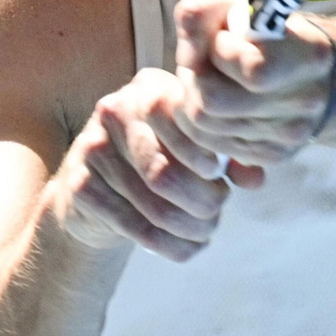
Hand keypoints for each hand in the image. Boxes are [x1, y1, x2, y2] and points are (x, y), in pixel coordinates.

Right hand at [48, 67, 261, 261]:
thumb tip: (254, 179)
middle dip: (203, 201)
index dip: (207, 158)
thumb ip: (229, 155)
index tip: (219, 178)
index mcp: (150, 88)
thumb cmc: (157, 160)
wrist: (94, 191)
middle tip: (215, 213)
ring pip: (155, 203)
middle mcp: (116, 110)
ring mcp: (93, 147)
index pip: (183, 122)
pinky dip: (168, 245)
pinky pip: (133, 225)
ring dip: (190, 227)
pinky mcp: (80, 185)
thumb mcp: (192, 147)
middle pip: (168, 169)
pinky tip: (184, 247)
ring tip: (205, 231)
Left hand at [173, 0, 335, 167]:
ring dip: (191, 97)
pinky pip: (211, 144)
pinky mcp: (270, 155)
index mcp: (309, 55)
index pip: (252, 69)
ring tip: (205, 79)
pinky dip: (199, 121)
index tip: (222, 38)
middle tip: (201, 62)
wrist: (314, 73)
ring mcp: (288, 134)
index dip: (221, 51)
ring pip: (203, 125)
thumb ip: (206, 11)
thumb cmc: (269, 32)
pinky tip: (211, 102)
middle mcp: (305, 100)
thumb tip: (186, 47)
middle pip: (214, 102)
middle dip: (195, 77)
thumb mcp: (240, 4)